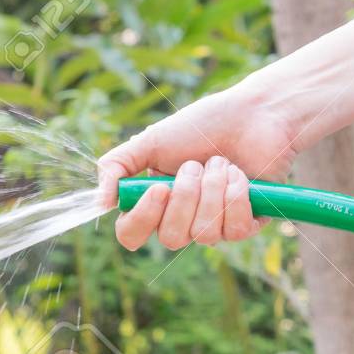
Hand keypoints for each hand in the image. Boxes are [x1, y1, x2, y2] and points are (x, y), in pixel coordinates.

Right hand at [97, 84, 301, 249]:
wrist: (253, 114)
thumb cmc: (202, 126)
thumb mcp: (149, 141)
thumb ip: (116, 166)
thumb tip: (100, 202)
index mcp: (153, 204)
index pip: (131, 235)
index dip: (142, 218)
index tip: (158, 188)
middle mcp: (181, 221)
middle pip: (170, 238)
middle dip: (185, 197)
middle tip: (194, 164)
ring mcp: (213, 226)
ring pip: (203, 234)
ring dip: (212, 190)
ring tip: (220, 162)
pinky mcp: (245, 225)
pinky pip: (234, 230)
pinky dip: (236, 196)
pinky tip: (241, 175)